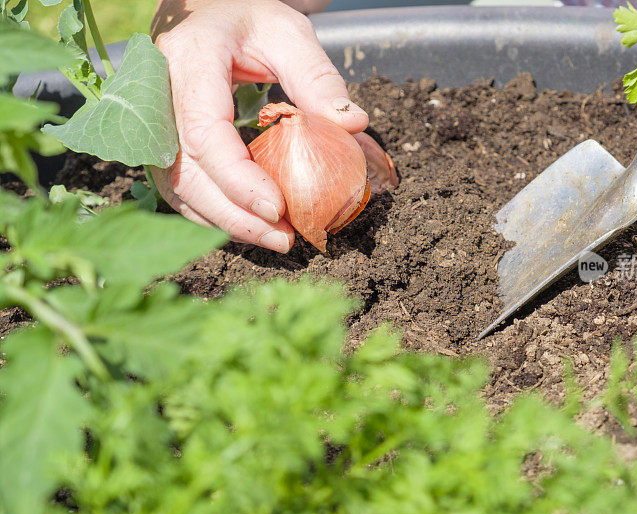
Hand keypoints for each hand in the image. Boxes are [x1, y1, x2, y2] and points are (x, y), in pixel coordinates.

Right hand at [151, 0, 368, 251]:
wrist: (206, 13)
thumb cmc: (247, 18)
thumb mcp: (288, 32)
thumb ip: (317, 76)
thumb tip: (354, 124)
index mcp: (190, 59)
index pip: (205, 132)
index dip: (239, 179)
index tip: (279, 209)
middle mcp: (158, 94)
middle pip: (186, 172)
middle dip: (234, 215)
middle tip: (284, 239)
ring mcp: (152, 122)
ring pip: (177, 188)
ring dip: (224, 222)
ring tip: (275, 238)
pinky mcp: (159, 142)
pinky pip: (179, 188)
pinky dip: (213, 213)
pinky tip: (250, 225)